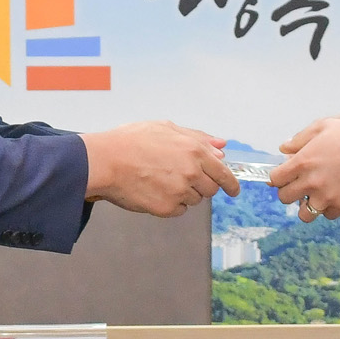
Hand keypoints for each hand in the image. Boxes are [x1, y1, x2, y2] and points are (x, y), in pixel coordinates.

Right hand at [81, 121, 238, 217]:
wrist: (105, 161)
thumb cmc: (131, 141)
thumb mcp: (166, 128)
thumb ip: (197, 138)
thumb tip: (221, 146)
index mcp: (195, 150)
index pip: (223, 173)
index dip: (231, 184)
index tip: (234, 190)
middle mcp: (192, 172)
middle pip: (210, 189)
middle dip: (201, 186)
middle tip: (182, 178)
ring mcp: (180, 192)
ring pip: (193, 200)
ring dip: (184, 194)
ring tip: (161, 180)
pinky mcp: (166, 208)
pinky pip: (178, 210)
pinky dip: (170, 204)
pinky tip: (154, 191)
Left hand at [271, 118, 339, 222]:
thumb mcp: (323, 126)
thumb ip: (299, 139)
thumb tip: (283, 149)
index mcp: (302, 161)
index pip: (275, 179)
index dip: (278, 178)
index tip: (284, 177)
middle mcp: (311, 181)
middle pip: (285, 198)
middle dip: (289, 192)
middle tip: (300, 186)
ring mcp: (327, 196)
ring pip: (304, 214)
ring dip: (307, 206)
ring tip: (315, 196)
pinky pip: (328, 215)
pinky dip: (329, 209)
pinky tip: (335, 196)